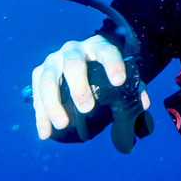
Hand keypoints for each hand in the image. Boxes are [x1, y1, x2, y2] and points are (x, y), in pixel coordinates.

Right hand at [31, 35, 149, 139]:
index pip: (107, 52)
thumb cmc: (105, 67)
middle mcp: (73, 50)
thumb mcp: (120, 70)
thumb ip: (134, 86)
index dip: (113, 65)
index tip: (118, 81)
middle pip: (74, 65)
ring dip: (53, 104)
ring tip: (62, 124)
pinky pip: (36, 93)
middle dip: (79, 87)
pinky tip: (45, 132)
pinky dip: (40, 115)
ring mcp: (54, 60)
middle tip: (87, 108)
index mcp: (98, 47)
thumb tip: (143, 103)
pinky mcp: (40, 72)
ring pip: (48, 79)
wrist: (83, 54)